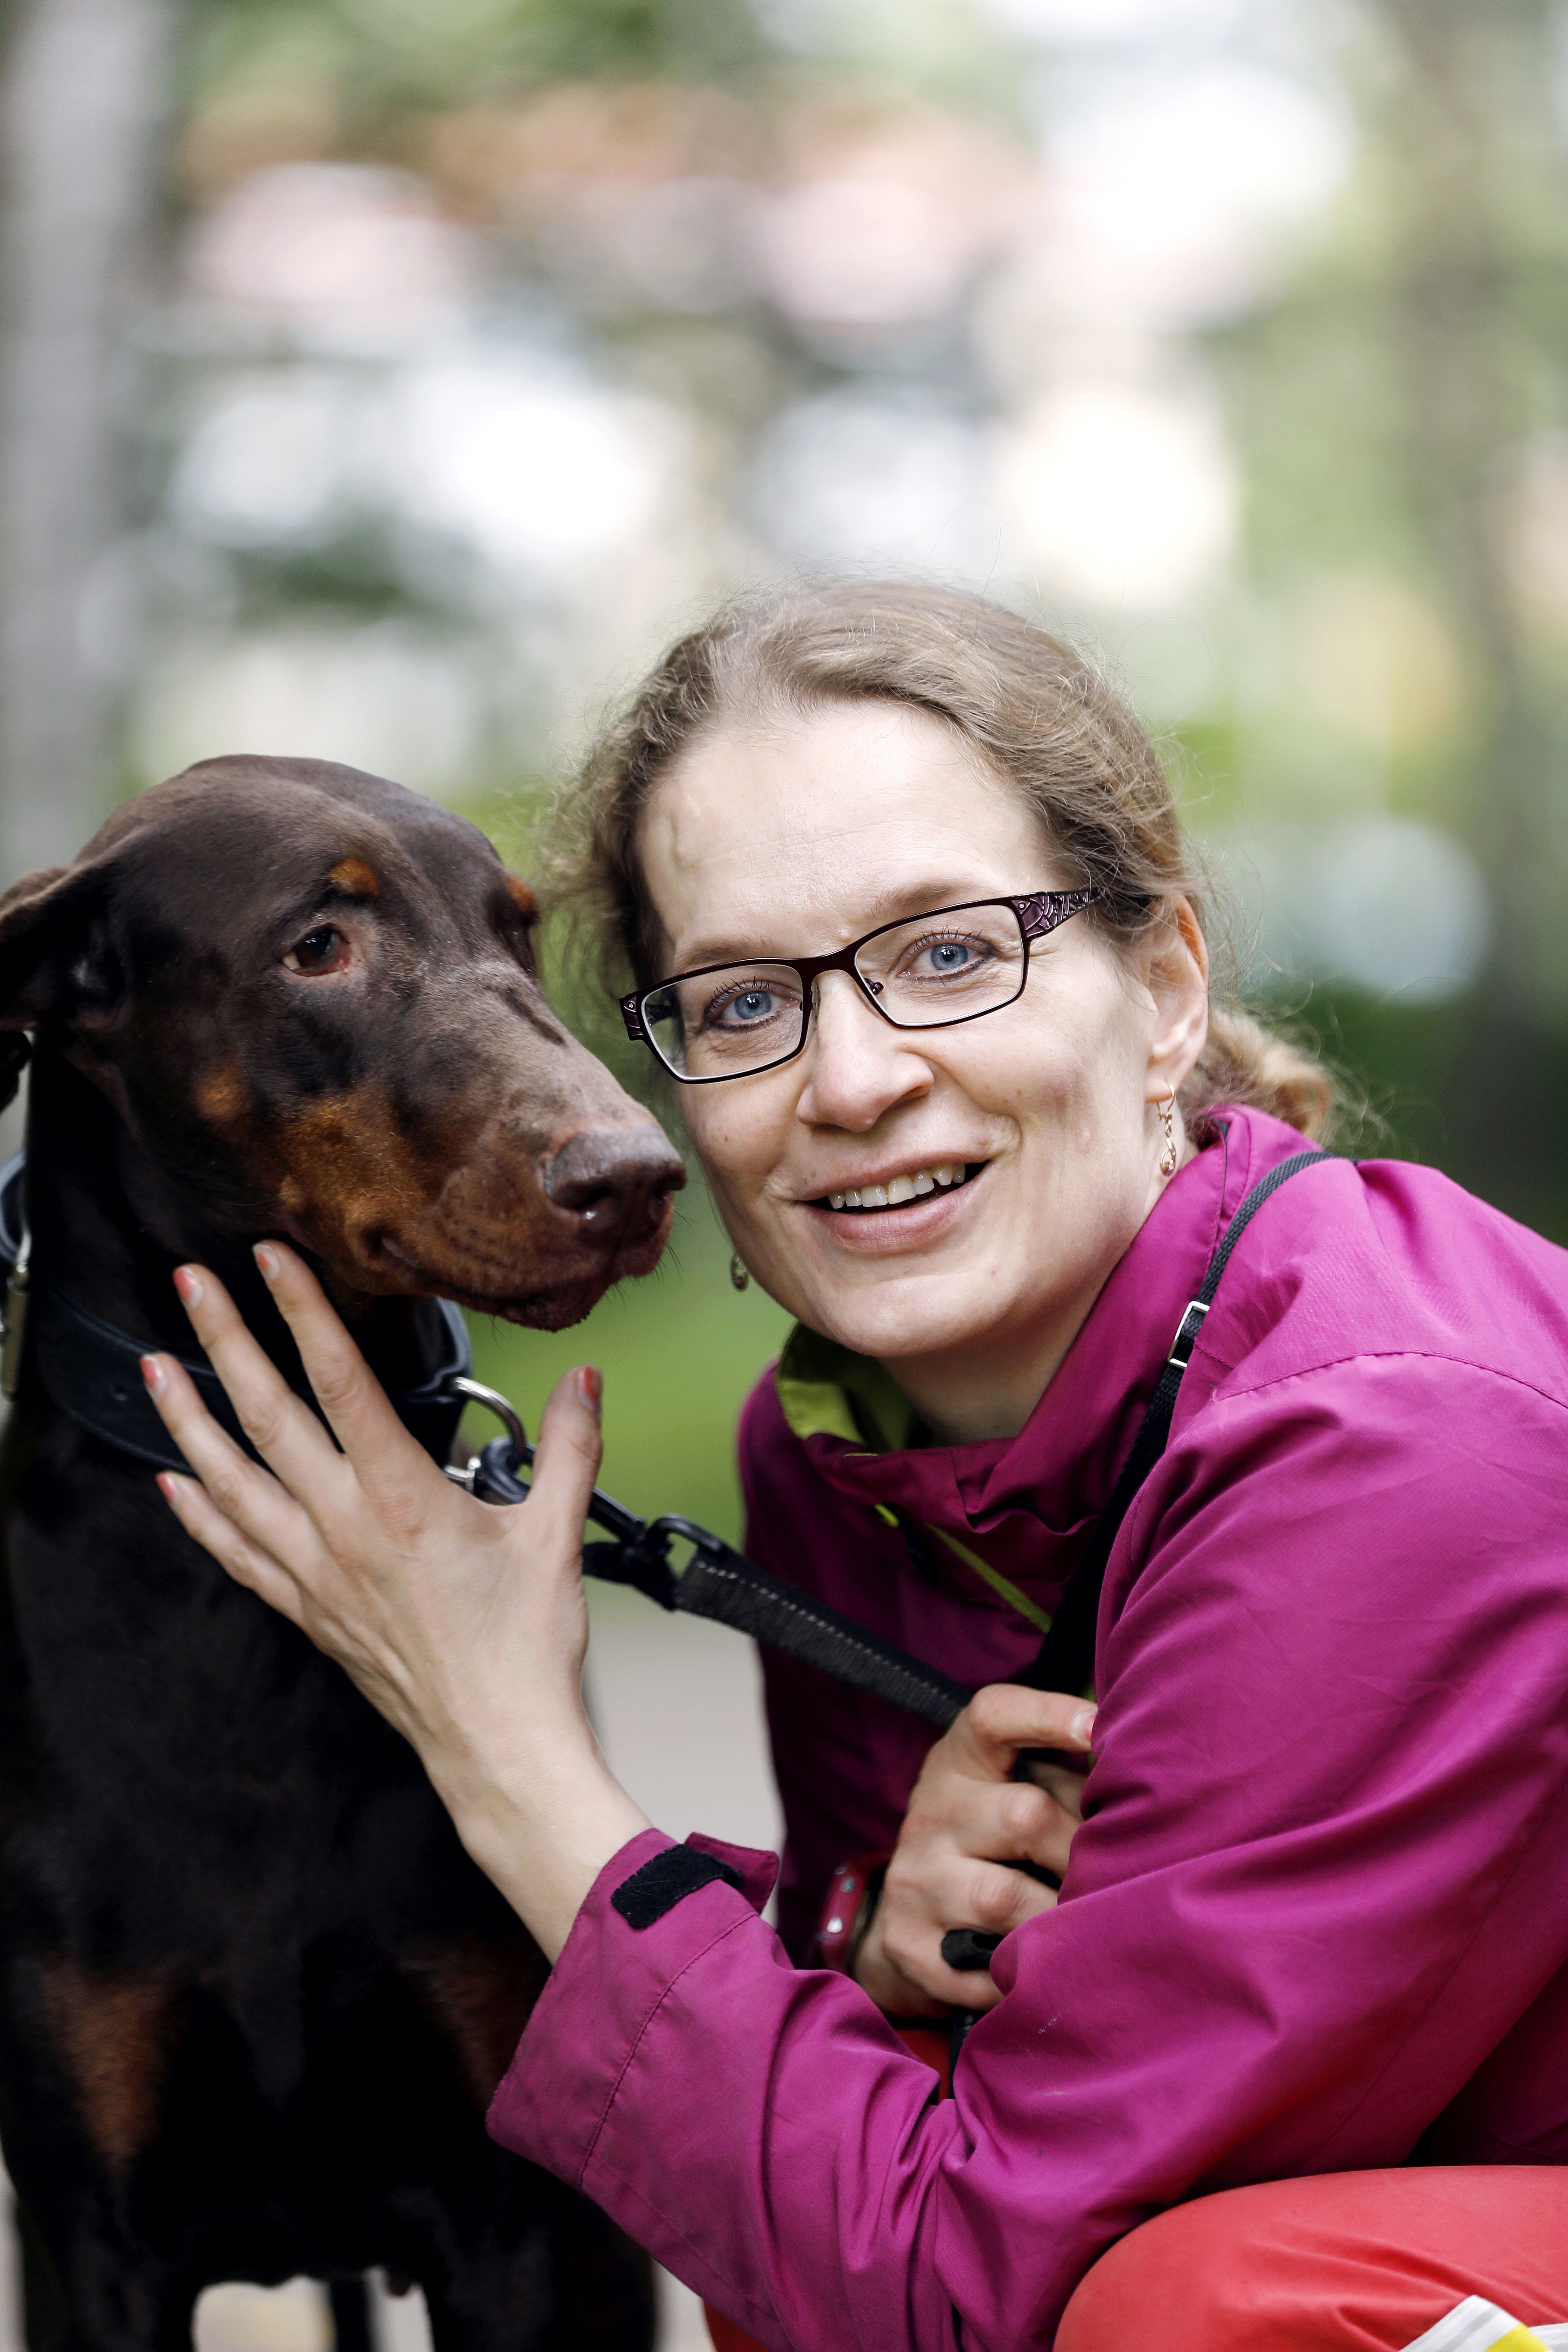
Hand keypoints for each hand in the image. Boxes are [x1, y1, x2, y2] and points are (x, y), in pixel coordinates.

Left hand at [141, 1243, 648, 1956]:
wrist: (495, 1743)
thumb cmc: (524, 1648)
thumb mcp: (557, 1532)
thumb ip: (568, 1447)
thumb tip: (584, 1380)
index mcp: (403, 1499)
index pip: (341, 1381)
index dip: (304, 1313)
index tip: (271, 1261)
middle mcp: (345, 1529)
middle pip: (268, 1417)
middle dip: (223, 1342)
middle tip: (188, 1284)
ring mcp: (316, 1571)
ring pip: (232, 1480)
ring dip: (187, 1419)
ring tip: (154, 1368)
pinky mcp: (307, 1609)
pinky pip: (236, 1550)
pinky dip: (198, 1512)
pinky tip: (173, 1481)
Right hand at [854, 1685, 1094, 2014]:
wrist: (915, 1904)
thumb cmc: (997, 1830)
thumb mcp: (1022, 1786)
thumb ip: (1073, 1782)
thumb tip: (1150, 1791)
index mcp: (962, 1759)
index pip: (993, 1716)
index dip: (1048, 1715)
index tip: (1098, 1729)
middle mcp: (931, 1811)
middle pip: (1024, 1815)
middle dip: (1080, 1850)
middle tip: (1114, 1873)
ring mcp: (915, 1878)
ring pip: (1002, 1898)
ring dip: (1059, 1917)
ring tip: (1090, 1927)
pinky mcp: (909, 1943)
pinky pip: (979, 1967)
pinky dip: (1021, 1974)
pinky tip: (1043, 1970)